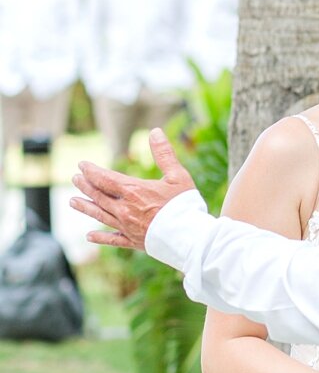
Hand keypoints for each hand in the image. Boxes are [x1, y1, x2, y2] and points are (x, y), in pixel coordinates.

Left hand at [71, 129, 194, 249]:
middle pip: (98, 195)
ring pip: (100, 215)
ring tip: (72, 202)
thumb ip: (164, 154)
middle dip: (86, 186)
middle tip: (75, 179)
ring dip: (86, 207)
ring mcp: (127, 226)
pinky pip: (112, 239)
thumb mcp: (178, 176)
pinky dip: (100, 237)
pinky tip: (89, 236)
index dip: (91, 171)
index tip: (82, 165)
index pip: (104, 178)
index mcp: (133, 191)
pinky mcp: (133, 241)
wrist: (191, 237)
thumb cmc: (186, 205)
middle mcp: (124, 209)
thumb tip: (155, 131)